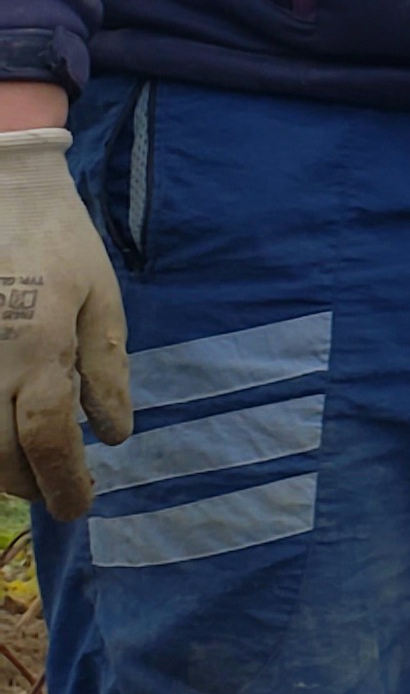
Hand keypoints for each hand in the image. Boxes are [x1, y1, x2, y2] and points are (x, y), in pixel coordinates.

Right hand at [0, 129, 131, 520]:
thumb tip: (113, 436)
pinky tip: (5, 427)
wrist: (3, 188)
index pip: (48, 442)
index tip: (80, 505)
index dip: (65, 482)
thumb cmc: (60, 241)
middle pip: (0, 455)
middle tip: (58, 488)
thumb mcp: (103, 300)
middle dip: (30, 482)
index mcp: (39, 351)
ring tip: (31, 466)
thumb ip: (107, 371)